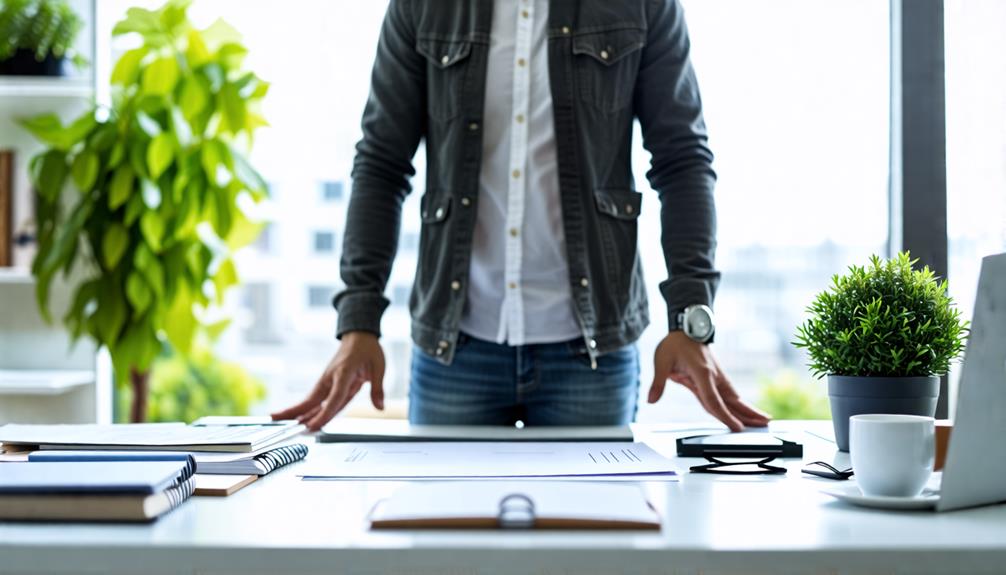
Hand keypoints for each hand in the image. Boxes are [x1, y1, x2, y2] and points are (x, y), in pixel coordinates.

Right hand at [271, 331, 385, 430]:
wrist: (358, 335)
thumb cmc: (368, 349)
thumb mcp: (379, 366)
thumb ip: (377, 388)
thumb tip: (380, 407)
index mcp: (343, 372)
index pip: (334, 398)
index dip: (324, 414)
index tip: (313, 426)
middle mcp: (331, 378)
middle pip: (312, 399)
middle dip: (294, 411)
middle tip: (276, 420)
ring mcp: (327, 381)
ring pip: (311, 400)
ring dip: (297, 412)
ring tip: (281, 423)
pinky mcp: (329, 384)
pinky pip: (320, 400)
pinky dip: (310, 410)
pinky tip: (303, 421)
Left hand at [648, 331, 769, 431]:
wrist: (686, 328)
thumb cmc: (675, 343)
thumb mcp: (661, 360)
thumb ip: (658, 382)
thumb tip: (651, 400)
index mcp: (702, 373)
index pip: (714, 400)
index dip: (725, 416)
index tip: (736, 427)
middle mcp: (713, 376)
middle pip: (731, 400)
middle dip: (747, 414)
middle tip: (764, 424)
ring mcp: (717, 376)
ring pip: (733, 397)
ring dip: (748, 409)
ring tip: (762, 420)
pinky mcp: (716, 377)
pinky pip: (727, 394)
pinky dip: (738, 404)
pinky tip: (744, 411)